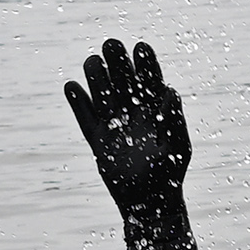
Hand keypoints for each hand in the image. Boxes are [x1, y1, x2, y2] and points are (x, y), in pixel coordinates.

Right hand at [64, 40, 200, 249]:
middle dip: (117, 61)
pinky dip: (77, 103)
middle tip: (111, 44)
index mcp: (156, 111)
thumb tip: (170, 91)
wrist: (150, 205)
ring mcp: (114, 125)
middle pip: (123, 80)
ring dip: (96, 76)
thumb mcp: (178, 148)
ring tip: (92, 62)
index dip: (145, 62)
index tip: (140, 47)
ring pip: (102, 93)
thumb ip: (175, 119)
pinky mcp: (97, 140)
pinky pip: (84, 117)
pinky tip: (71, 87)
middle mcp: (133, 113)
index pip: (149, 79)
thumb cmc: (169, 176)